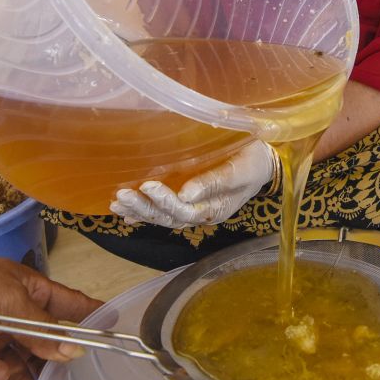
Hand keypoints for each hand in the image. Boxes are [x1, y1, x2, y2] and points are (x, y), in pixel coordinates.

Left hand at [0, 250, 103, 379]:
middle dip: (62, 366)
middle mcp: (18, 319)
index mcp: (31, 293)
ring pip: (25, 369)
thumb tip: (74, 350)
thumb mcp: (8, 298)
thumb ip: (41, 328)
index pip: (69, 306)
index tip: (116, 330)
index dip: (91, 317)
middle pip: (49, 347)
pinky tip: (2, 379)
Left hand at [111, 141, 275, 228]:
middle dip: (143, 208)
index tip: (147, 184)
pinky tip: (126, 214)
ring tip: (116, 203)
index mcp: (214, 209)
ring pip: (162, 216)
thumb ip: (214, 182)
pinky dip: (144, 214)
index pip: (183, 210)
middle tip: (121, 196)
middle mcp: (200, 213)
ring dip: (138, 211)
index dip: (164, 200)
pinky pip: (164, 211)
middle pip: (167, 218)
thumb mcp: (238, 171)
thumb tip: (185, 193)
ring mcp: (193, 208)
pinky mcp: (189, 200)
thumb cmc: (252, 162)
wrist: (263, 161)